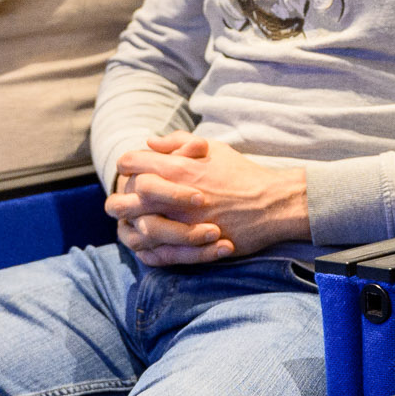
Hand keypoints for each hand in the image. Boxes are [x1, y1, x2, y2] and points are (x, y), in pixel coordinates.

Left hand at [107, 134, 309, 266]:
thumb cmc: (241, 173)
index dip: (127, 166)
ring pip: (137, 228)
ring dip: (135, 226)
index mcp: (175, 167)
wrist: (271, 204)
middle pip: (123, 198)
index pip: (129, 163)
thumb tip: (149, 142)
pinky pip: (157, 253)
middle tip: (132, 200)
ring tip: (144, 222)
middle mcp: (171, 195)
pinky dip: (151, 250)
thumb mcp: (211, 148)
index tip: (134, 171)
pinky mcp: (191, 246)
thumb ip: (177, 142)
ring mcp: (180, 223)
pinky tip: (154, 244)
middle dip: (123, 198)